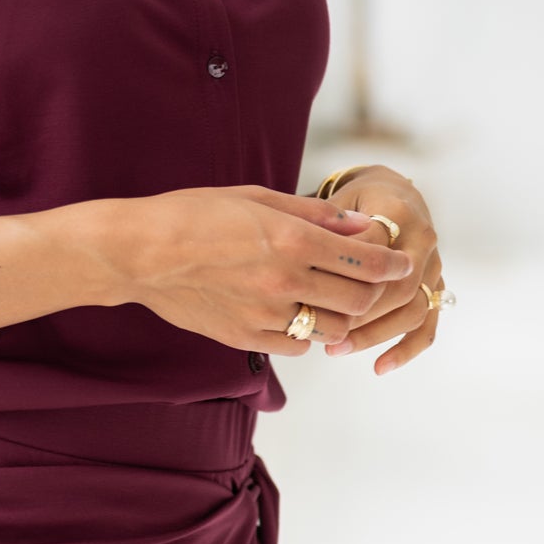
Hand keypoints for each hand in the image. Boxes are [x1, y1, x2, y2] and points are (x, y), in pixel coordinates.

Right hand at [113, 183, 416, 355]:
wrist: (140, 253)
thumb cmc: (194, 214)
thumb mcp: (257, 198)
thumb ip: (314, 213)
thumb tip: (359, 224)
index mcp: (291, 239)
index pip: (368, 260)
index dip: (394, 264)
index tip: (403, 263)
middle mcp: (284, 280)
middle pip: (359, 300)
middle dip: (373, 292)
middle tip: (370, 282)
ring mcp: (265, 314)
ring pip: (332, 330)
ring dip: (340, 316)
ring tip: (331, 300)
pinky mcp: (245, 338)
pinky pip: (296, 345)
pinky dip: (305, 333)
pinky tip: (295, 314)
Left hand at [318, 169, 447, 375]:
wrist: (392, 194)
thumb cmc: (355, 201)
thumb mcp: (335, 200)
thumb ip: (321, 222)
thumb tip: (303, 256)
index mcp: (397, 210)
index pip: (372, 252)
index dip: (343, 277)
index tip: (309, 296)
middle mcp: (422, 238)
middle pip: (396, 287)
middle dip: (358, 314)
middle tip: (321, 331)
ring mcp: (433, 265)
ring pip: (412, 308)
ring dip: (375, 334)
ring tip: (337, 349)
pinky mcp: (435, 286)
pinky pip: (428, 323)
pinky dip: (407, 348)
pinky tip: (380, 366)